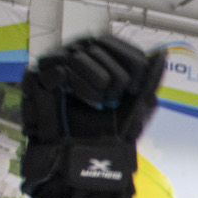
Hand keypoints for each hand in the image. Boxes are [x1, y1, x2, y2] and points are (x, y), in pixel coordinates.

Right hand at [22, 36, 164, 193]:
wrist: (84, 158)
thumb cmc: (107, 131)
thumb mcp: (137, 103)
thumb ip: (149, 78)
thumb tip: (162, 53)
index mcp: (90, 56)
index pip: (109, 39)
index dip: (130, 58)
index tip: (140, 83)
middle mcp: (68, 54)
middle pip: (96, 43)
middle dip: (117, 73)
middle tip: (119, 97)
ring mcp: (50, 65)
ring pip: (80, 53)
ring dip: (102, 80)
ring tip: (105, 102)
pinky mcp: (35, 78)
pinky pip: (63, 69)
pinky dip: (85, 86)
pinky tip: (95, 103)